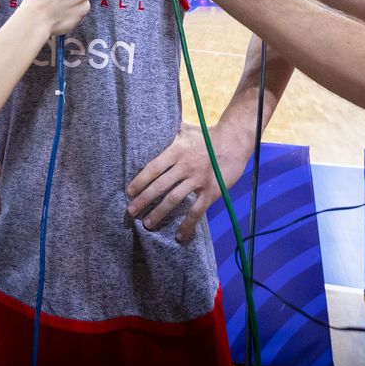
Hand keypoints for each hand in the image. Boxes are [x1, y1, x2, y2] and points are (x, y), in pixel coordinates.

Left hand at [126, 121, 251, 242]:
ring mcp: (198, 180)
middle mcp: (185, 166)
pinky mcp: (211, 191)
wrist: (234, 141)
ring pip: (173, 200)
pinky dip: (187, 225)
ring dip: (159, 213)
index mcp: (177, 151)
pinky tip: (179, 236)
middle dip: (143, 200)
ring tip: (147, 223)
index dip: (140, 181)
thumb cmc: (208, 135)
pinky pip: (196, 211)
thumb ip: (170, 134)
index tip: (129, 192)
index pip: (153, 168)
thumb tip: (154, 129)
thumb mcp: (186, 130)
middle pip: (159, 186)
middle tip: (131, 211)